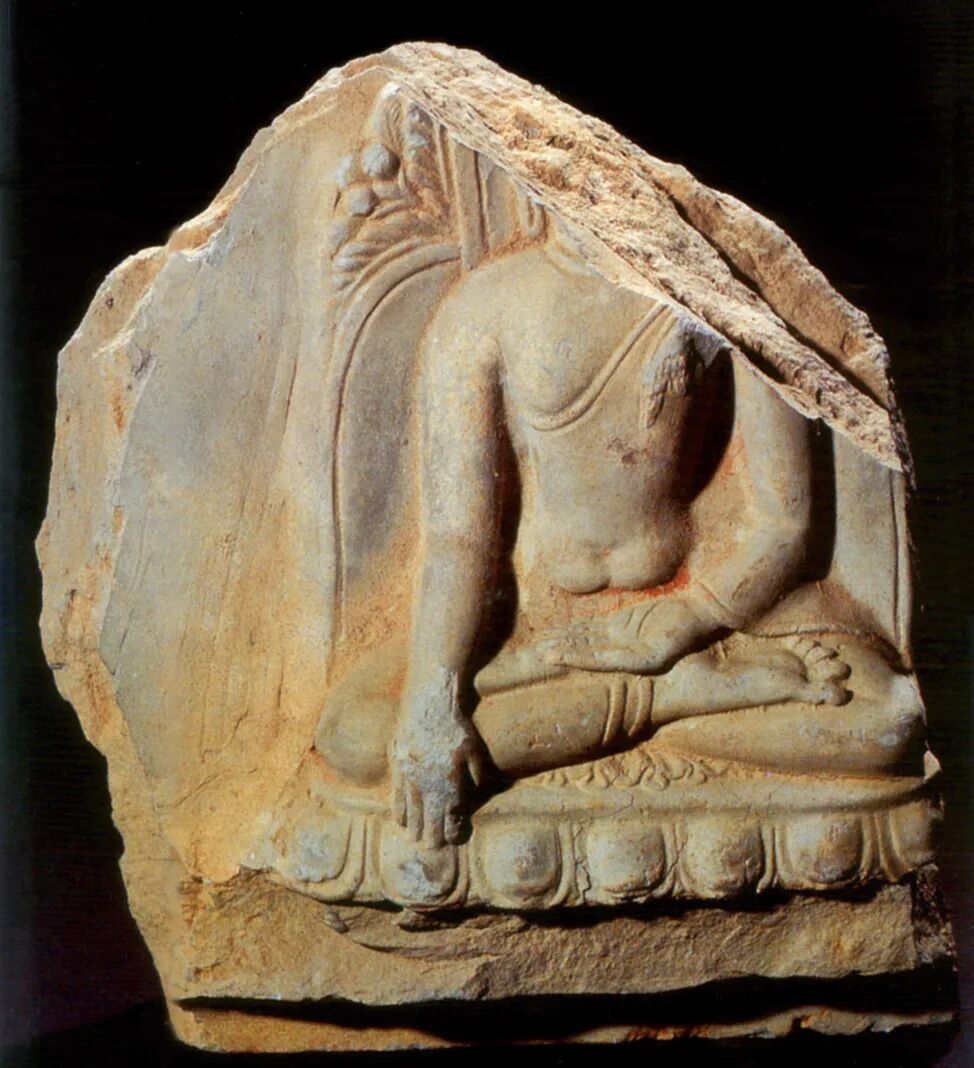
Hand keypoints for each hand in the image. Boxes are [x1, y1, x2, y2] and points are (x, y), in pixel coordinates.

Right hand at [390, 672, 484, 847]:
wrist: (429, 699)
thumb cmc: (458, 724)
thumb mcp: (476, 751)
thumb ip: (479, 777)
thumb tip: (485, 796)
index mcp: (449, 783)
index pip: (450, 822)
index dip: (454, 833)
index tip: (457, 836)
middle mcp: (426, 785)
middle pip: (428, 826)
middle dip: (434, 838)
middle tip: (436, 845)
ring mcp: (408, 777)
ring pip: (410, 816)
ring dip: (416, 829)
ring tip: (419, 839)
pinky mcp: (396, 766)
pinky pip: (396, 799)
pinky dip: (401, 812)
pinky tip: (404, 820)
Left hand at [535, 596, 711, 674]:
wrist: (697, 614)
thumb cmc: (684, 632)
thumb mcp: (663, 648)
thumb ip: (640, 657)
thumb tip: (614, 661)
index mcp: (629, 662)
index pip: (594, 661)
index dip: (571, 658)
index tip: (550, 658)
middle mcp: (620, 653)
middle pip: (584, 652)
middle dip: (559, 652)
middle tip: (533, 654)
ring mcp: (619, 638)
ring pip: (584, 639)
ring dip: (562, 640)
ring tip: (539, 643)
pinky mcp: (620, 624)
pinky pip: (592, 627)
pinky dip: (575, 629)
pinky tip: (559, 631)